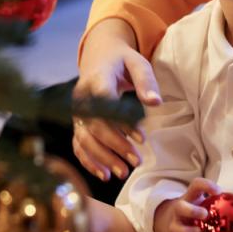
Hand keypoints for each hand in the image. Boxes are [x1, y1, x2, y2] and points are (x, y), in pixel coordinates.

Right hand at [73, 18, 162, 181]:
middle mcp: (82, 97)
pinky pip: (78, 144)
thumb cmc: (122, 62)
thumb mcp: (138, 63)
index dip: (122, 122)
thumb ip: (146, 81)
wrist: (100, 57)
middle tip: (136, 161)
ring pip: (84, 138)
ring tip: (123, 172)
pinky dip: (89, 161)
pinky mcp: (78, 122)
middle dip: (115, 145)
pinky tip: (105, 174)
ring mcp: (77, 111)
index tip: (142, 138)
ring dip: (102, 157)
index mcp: (97, 78)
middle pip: (94, 125)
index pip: (105, 102)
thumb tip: (155, 102)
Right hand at [153, 178, 219, 231]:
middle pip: (181, 207)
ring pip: (176, 228)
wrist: (174, 225)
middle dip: (191, 210)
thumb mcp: (207, 205)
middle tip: (204, 214)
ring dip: (187, 231)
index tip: (218, 192)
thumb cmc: (198, 213)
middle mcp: (180, 209)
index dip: (206, 186)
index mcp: (191, 197)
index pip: (196, 185)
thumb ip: (226, 208)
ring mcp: (176, 225)